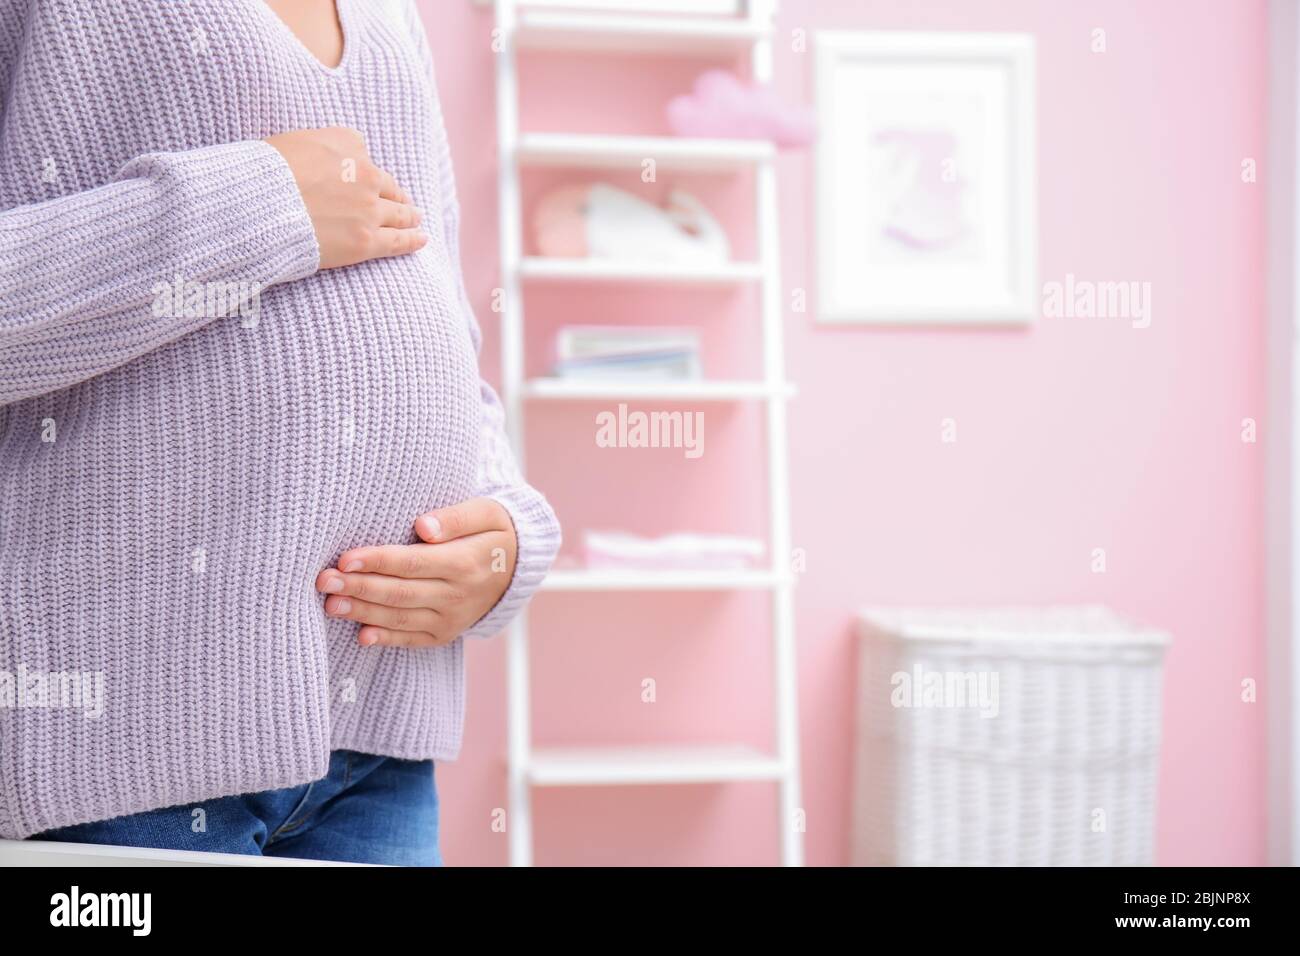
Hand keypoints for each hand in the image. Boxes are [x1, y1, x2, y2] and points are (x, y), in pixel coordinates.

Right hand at [265, 126, 425, 269]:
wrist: (261, 204)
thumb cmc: (265, 173)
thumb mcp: (290, 141)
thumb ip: (314, 146)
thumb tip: (318, 158)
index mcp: (346, 143)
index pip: (361, 151)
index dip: (359, 166)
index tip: (358, 176)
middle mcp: (365, 173)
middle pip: (387, 184)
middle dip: (394, 193)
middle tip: (402, 201)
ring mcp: (368, 209)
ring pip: (399, 212)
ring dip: (409, 216)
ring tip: (415, 219)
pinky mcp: (366, 240)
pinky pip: (398, 241)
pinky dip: (412, 240)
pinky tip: (421, 239)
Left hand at [315, 498, 517, 647]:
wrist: (516, 568)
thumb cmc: (493, 532)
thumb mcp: (486, 513)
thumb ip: (455, 517)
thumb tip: (422, 527)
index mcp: (465, 563)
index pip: (413, 563)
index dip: (377, 561)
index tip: (345, 558)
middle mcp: (458, 596)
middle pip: (400, 593)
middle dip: (359, 588)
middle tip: (324, 581)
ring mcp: (451, 619)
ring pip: (401, 617)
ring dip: (363, 612)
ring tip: (331, 604)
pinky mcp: (444, 634)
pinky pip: (411, 639)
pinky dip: (385, 638)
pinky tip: (360, 634)